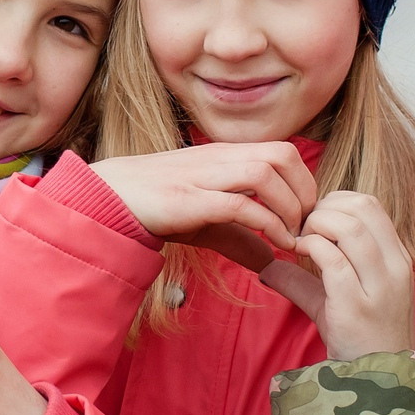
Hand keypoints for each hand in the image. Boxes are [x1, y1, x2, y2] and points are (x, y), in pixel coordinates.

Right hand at [91, 142, 318, 261]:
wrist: (108, 198)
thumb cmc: (159, 205)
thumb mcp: (207, 221)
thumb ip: (240, 237)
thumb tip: (271, 262)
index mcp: (227, 155)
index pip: (284, 152)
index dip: (306, 183)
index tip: (307, 218)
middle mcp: (219, 158)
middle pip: (283, 154)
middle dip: (305, 191)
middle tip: (306, 226)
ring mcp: (203, 176)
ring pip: (265, 173)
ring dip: (289, 207)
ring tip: (292, 236)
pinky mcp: (188, 200)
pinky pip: (239, 204)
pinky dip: (266, 224)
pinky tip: (274, 245)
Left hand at [273, 192, 414, 360]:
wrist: (378, 384)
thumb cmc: (359, 339)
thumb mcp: (337, 300)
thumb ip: (305, 278)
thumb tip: (265, 266)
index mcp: (397, 259)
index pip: (370, 205)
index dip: (335, 202)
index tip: (312, 219)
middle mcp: (395, 268)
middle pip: (361, 208)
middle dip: (322, 209)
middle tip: (300, 228)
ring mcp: (380, 287)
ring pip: (349, 228)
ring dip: (315, 226)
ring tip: (299, 241)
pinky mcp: (357, 307)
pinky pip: (333, 260)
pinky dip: (311, 248)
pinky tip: (297, 254)